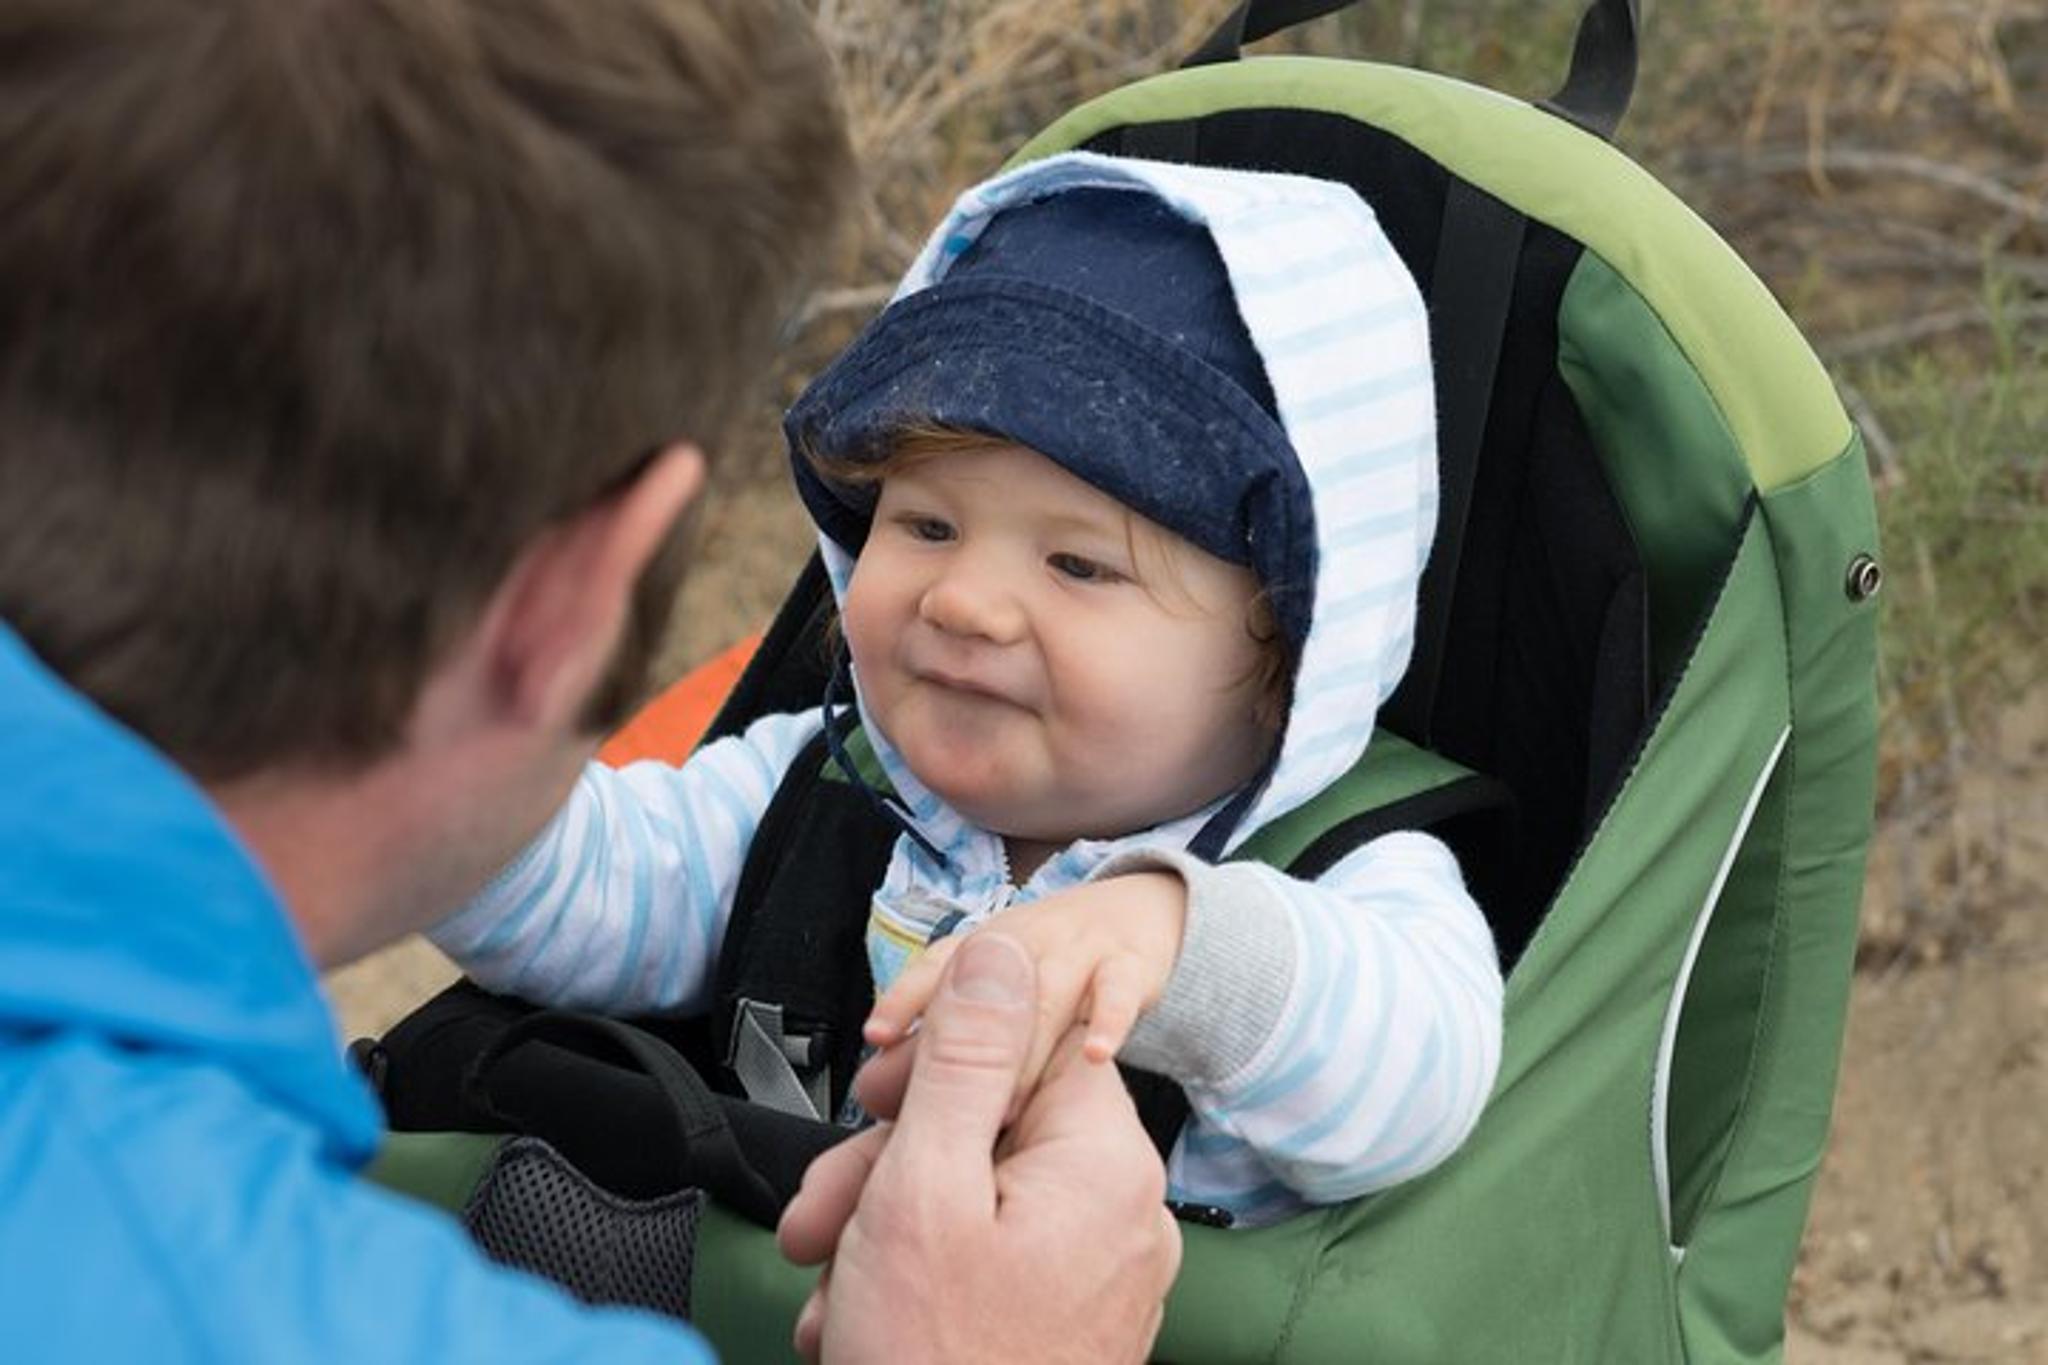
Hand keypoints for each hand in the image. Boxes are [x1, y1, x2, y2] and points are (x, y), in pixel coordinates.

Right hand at [777, 932, 1181, 1364]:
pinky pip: (993, 1264)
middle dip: (887, 1173)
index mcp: (1103, 1161)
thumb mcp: (925, 1189)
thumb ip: (961, 1060)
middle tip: (814, 1227)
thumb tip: (998, 949)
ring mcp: (1102, 1276)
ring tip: (828, 1299)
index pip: (1025, 1047)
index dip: (934, 1068)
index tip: (872, 1106)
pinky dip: (921, 1283)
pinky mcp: (1073, 1323)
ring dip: (886, 1236)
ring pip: (978, 1202)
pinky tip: (860, 1326)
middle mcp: (1122, 1211)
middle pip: (991, 1131)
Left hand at [864, 872, 1186, 1095]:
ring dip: (1025, 1055)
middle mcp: (1023, 941)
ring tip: (1007, 1112)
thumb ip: (943, 1037)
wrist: (1134, 913)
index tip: (878, 1036)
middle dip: (967, 1051)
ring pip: (1046, 999)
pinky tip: (1097, 1057)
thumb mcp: (996, 990)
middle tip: (945, 1114)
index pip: (935, 966)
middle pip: (990, 991)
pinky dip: (1109, 1022)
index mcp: (981, 946)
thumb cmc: (1048, 971)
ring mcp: (1075, 950)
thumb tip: (879, 1089)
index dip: (905, 999)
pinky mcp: (1128, 965)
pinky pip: (1116, 992)